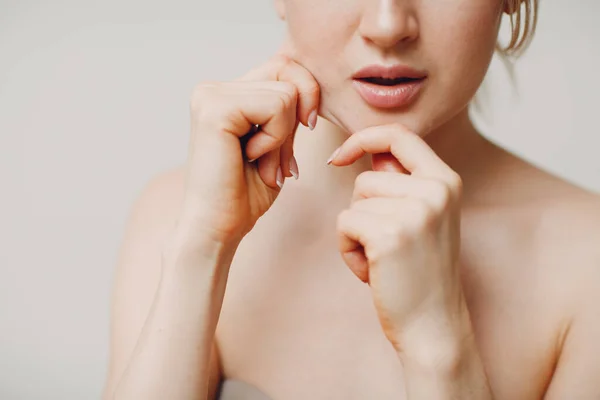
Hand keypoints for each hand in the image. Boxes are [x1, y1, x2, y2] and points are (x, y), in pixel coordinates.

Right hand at [182, 54, 319, 244]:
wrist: (218, 227)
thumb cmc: (245, 193)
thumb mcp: (277, 142)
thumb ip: (287, 110)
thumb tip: (309, 85)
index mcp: (226, 94)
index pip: (284, 66)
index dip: (305, 96)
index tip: (304, 130)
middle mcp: (213, 88)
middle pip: (288, 72)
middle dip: (294, 122)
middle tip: (273, 159)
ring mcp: (210, 95)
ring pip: (287, 93)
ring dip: (283, 138)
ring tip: (259, 164)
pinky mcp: (215, 108)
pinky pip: (277, 107)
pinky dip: (275, 140)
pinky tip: (250, 159)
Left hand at [329, 123, 466, 360]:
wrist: (433, 326)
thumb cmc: (419, 272)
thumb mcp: (423, 218)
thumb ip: (401, 183)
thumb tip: (367, 152)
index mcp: (446, 181)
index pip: (399, 135)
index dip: (363, 139)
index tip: (340, 157)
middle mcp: (436, 191)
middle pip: (365, 179)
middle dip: (362, 212)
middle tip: (387, 246)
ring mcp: (415, 212)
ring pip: (353, 203)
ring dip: (356, 233)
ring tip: (382, 260)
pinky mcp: (389, 235)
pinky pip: (344, 224)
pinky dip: (348, 249)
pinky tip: (372, 271)